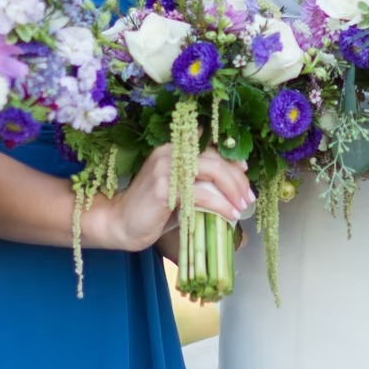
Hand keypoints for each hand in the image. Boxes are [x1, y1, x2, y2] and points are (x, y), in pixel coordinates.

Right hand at [100, 148, 255, 252]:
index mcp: (173, 147)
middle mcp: (170, 151)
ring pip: (213, 172)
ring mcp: (166, 168)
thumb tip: (232, 184)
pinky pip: (203, 194)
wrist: (120, 223)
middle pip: (216, 159)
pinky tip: (230, 215)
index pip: (210, 145)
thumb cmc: (153, 209)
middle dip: (237, 178)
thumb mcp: (179, 189)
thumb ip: (199, 180)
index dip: (232, 156)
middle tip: (248, 196)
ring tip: (243, 206)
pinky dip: (221, 206)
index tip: (245, 171)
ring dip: (233, 191)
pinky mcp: (165, 188)